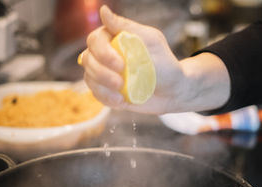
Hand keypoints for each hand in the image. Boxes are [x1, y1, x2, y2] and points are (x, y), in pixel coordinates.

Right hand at [80, 5, 230, 113]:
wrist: (173, 90)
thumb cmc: (164, 63)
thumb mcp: (150, 42)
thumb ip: (126, 28)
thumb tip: (103, 10)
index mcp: (113, 38)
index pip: (95, 40)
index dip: (103, 53)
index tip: (121, 65)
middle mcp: (105, 54)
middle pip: (88, 59)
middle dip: (102, 73)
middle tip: (121, 82)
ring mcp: (104, 73)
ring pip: (89, 77)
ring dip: (103, 87)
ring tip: (122, 94)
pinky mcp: (107, 91)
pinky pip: (96, 94)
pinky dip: (106, 98)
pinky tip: (121, 101)